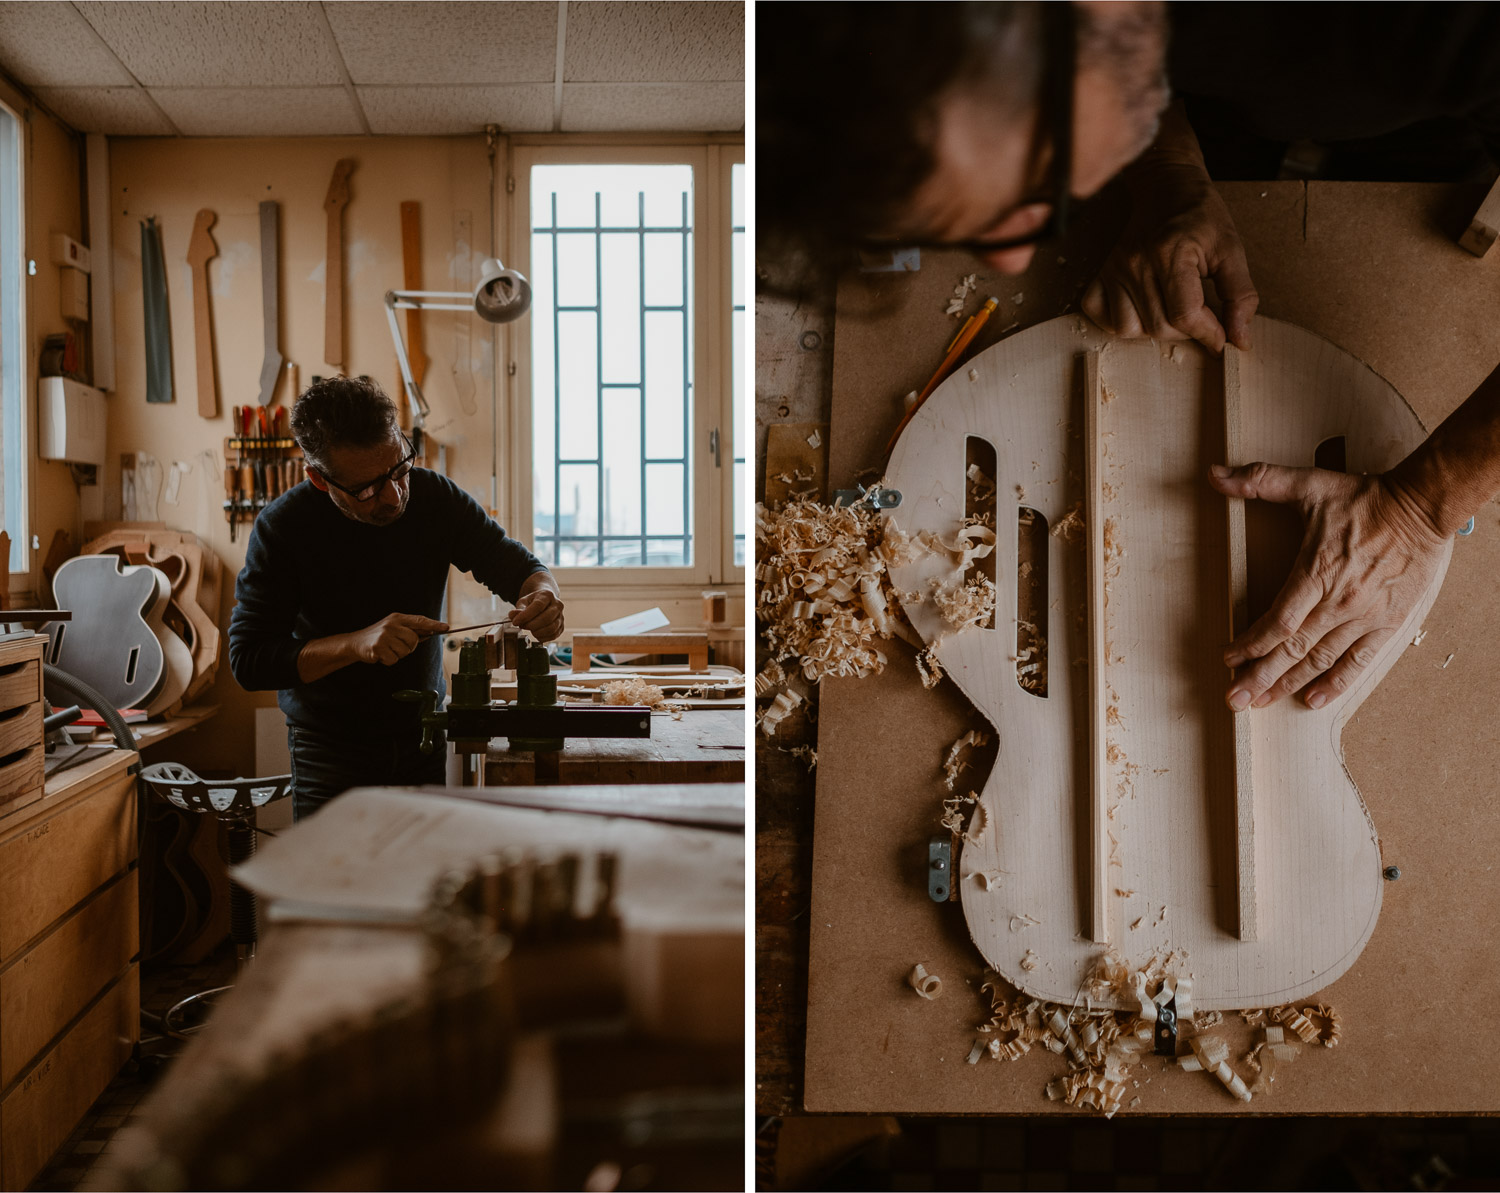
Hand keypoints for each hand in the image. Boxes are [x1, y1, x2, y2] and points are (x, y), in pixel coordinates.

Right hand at [348, 612, 446, 665]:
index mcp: (398, 618)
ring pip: (405, 651)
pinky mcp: (378, 647)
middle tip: (395, 645)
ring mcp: (384, 635)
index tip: (446, 627)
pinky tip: (381, 655)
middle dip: (408, 647)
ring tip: (387, 649)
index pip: (420, 621)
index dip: (434, 625)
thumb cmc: (380, 637)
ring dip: (397, 654)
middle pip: (414, 640)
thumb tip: (431, 633)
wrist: (355, 643)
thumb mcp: (395, 629)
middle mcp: (391, 624)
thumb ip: (412, 631)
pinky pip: (394, 659)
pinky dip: (389, 661)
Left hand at [512, 588, 564, 641]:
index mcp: (547, 595)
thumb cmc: (534, 602)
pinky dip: (543, 637)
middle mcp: (557, 605)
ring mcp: (561, 616)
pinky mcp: (561, 626)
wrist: (545, 602)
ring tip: (529, 630)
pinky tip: (536, 634)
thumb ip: (518, 609)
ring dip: (537, 632)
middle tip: (522, 626)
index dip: (526, 616)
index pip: (538, 606)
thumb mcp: (524, 601)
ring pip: (551, 628)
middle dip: (531, 625)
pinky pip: (553, 635)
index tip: (515, 622)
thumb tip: (513, 615)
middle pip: (546, 618)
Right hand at [1082, 171, 1257, 353]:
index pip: (1186, 315)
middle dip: (1187, 332)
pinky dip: (1121, 323)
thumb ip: (1239, 295)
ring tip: (1171, 312)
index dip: (1209, 334)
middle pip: (1159, 327)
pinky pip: (1102, 317)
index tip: (1221, 338)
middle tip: (1201, 317)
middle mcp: (1137, 263)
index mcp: (1172, 254)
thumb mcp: (1231, 249)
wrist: (1166, 187)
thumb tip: (1240, 338)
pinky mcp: (1102, 273)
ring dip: (1155, 330)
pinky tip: (1141, 311)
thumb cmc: (1201, 216)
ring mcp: (1115, 269)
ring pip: (1130, 329)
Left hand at [1209, 463, 1449, 709]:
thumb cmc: (1365, 498)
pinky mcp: (1387, 623)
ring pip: (1320, 659)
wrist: (1423, 508)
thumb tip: (1216, 475)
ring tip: (1260, 702)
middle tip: (1233, 700)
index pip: (1277, 622)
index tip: (1228, 657)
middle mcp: (1339, 602)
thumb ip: (1260, 481)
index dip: (1250, 643)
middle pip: (1293, 650)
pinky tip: (1313, 699)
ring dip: (1288, 683)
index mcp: (1317, 573)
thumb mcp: (1309, 484)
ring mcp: (1364, 616)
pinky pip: (1359, 660)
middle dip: (1260, 677)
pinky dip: (1336, 683)